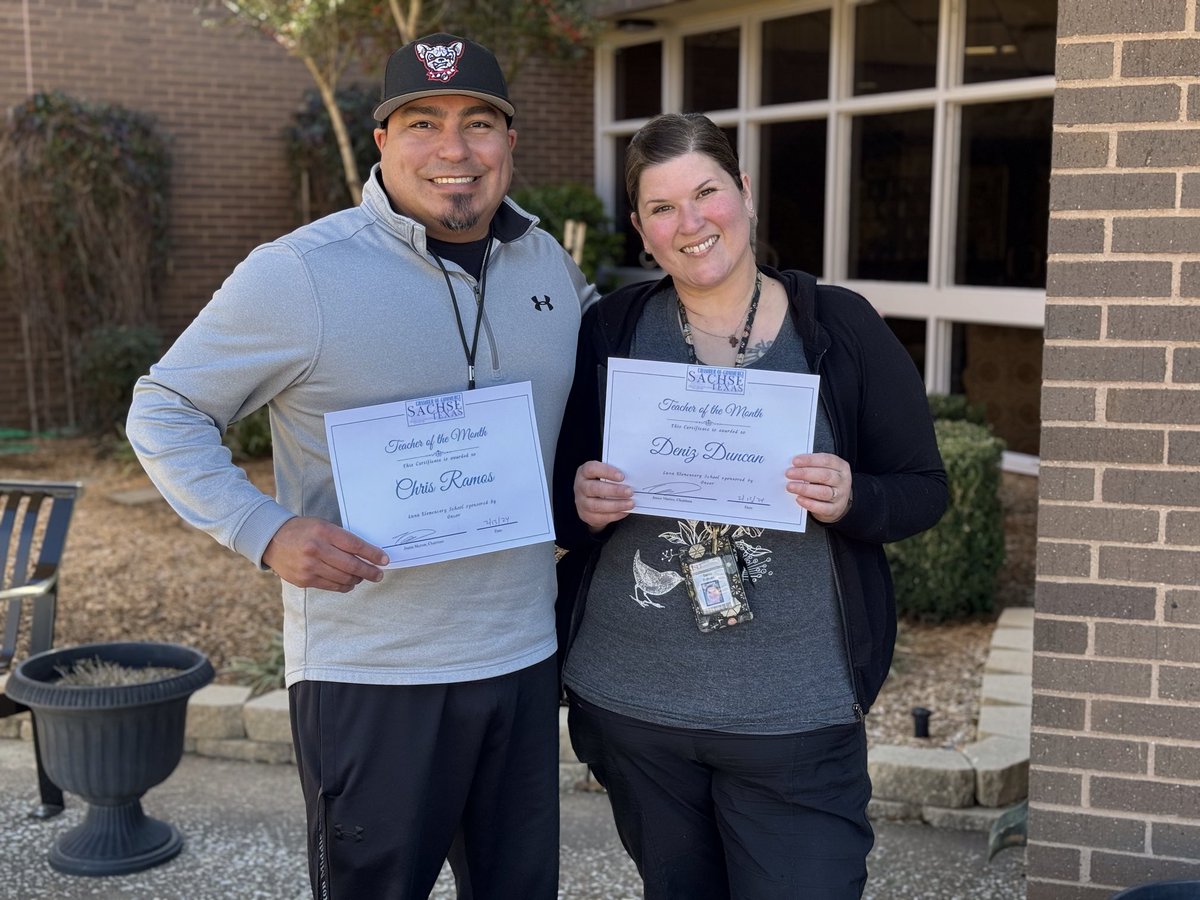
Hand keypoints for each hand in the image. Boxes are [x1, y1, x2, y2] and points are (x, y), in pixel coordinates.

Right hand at [262, 516, 388, 591]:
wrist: (271, 539)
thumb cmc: (302, 531)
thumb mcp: (322, 526)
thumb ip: (341, 538)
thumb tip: (366, 554)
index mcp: (323, 532)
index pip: (354, 545)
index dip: (372, 554)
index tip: (384, 560)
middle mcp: (316, 549)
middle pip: (351, 565)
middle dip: (369, 571)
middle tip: (379, 575)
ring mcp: (309, 567)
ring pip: (343, 578)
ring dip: (357, 579)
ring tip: (363, 577)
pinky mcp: (304, 580)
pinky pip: (331, 586)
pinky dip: (344, 585)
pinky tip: (349, 583)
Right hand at [574, 460, 633, 531]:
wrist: (587, 499)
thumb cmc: (598, 483)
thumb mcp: (602, 474)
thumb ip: (613, 475)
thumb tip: (632, 478)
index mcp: (584, 472)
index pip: (592, 469)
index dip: (607, 472)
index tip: (622, 476)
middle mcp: (580, 487)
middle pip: (594, 488)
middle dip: (614, 490)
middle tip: (629, 491)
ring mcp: (582, 502)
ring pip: (597, 505)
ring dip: (616, 505)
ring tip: (630, 503)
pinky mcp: (586, 515)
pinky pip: (601, 517)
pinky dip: (615, 515)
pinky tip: (624, 511)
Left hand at [786, 453, 852, 523]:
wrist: (837, 502)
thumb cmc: (827, 482)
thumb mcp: (825, 470)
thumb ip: (812, 466)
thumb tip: (794, 466)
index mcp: (841, 466)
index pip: (827, 460)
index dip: (810, 460)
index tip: (795, 461)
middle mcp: (842, 481)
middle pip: (825, 476)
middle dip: (805, 474)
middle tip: (789, 473)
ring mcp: (840, 496)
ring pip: (823, 492)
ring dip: (804, 489)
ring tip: (790, 486)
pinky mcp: (835, 509)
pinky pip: (822, 507)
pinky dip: (809, 503)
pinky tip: (799, 499)